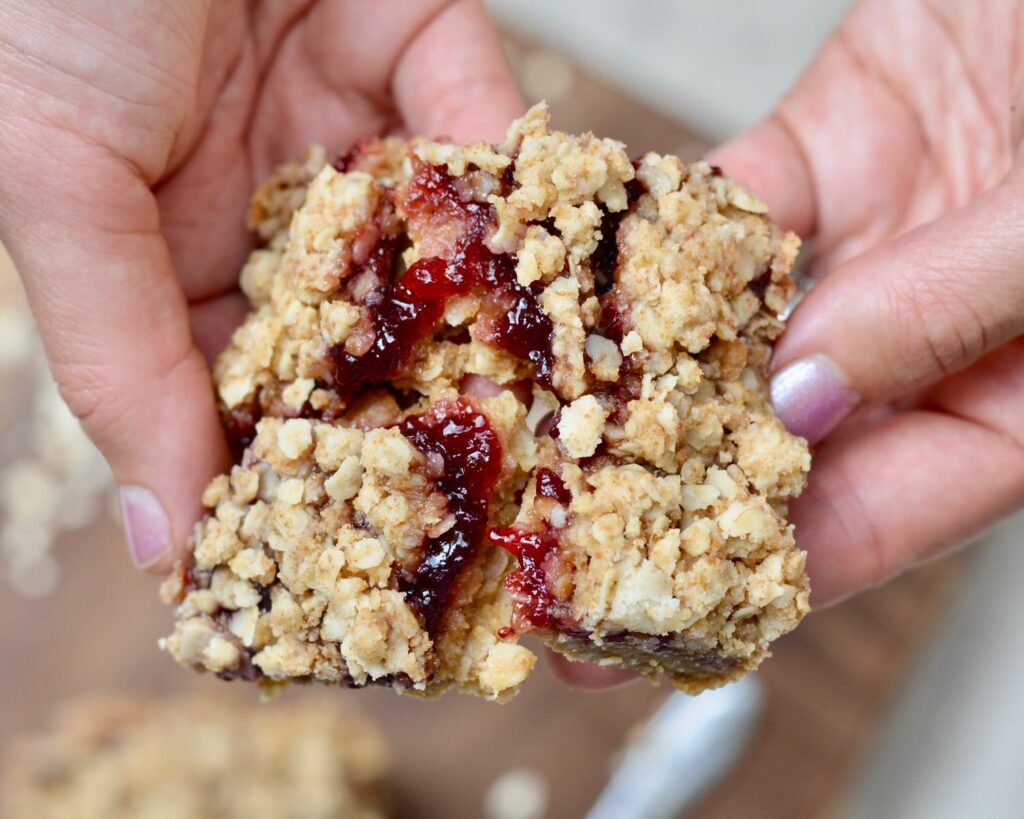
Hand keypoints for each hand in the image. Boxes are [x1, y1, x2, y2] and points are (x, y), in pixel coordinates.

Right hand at [0, 0, 521, 570]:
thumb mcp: (52, 176)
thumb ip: (115, 357)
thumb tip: (159, 534)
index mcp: (163, 246)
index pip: (237, 390)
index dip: (294, 475)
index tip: (364, 564)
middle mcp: (265, 202)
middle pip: (358, 335)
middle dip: (422, 416)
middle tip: (497, 514)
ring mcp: (350, 128)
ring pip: (442, 248)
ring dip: (503, 324)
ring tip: (569, 423)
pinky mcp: (423, 46)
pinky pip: (492, 137)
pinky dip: (538, 196)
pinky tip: (585, 283)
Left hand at [573, 0, 1023, 687]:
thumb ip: (948, 311)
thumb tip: (804, 398)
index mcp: (1007, 404)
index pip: (869, 526)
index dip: (754, 586)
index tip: (644, 632)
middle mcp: (924, 341)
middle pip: (774, 445)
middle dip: (662, 500)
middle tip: (553, 554)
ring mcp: (870, 247)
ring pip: (734, 329)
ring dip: (641, 372)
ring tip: (541, 434)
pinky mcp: (826, 156)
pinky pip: (724, 212)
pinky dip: (657, 237)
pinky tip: (583, 277)